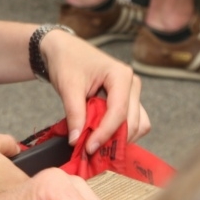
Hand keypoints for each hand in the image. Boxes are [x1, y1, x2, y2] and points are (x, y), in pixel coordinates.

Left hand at [41, 30, 149, 154]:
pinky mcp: (126, 100)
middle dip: (114, 138)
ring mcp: (131, 93)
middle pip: (133, 121)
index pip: (119, 111)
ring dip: (120, 137)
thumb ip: (75, 114)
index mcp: (121, 75)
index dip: (105, 132)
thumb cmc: (66, 61)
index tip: (89, 147)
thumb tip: (77, 140)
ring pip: (137, 124)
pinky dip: (119, 132)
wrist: (62, 50)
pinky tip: (101, 137)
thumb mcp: (68, 87)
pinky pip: (131, 121)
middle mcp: (132, 84)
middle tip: (91, 150)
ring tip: (96, 144)